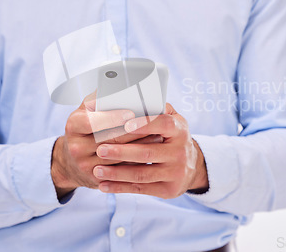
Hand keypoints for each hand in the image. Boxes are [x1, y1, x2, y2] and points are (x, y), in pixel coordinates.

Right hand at [51, 93, 161, 198]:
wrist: (71, 162)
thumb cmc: (87, 127)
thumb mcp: (87, 110)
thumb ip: (100, 96)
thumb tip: (118, 80)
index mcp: (73, 125)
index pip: (92, 122)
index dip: (112, 118)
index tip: (131, 113)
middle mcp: (76, 147)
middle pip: (109, 140)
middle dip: (134, 132)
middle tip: (155, 124)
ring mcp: (85, 166)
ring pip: (118, 158)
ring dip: (140, 147)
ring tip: (159, 137)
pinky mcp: (96, 180)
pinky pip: (121, 172)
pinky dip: (137, 163)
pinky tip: (150, 155)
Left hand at [93, 103, 208, 198]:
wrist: (189, 166)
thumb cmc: (170, 136)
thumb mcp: (170, 118)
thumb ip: (153, 107)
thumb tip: (127, 95)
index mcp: (180, 129)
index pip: (162, 123)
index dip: (144, 123)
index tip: (125, 123)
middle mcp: (180, 151)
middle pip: (147, 152)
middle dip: (121, 152)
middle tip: (99, 149)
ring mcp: (176, 172)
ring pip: (141, 174)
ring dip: (116, 173)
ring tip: (96, 170)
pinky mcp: (169, 190)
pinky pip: (141, 189)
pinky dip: (120, 188)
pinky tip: (104, 185)